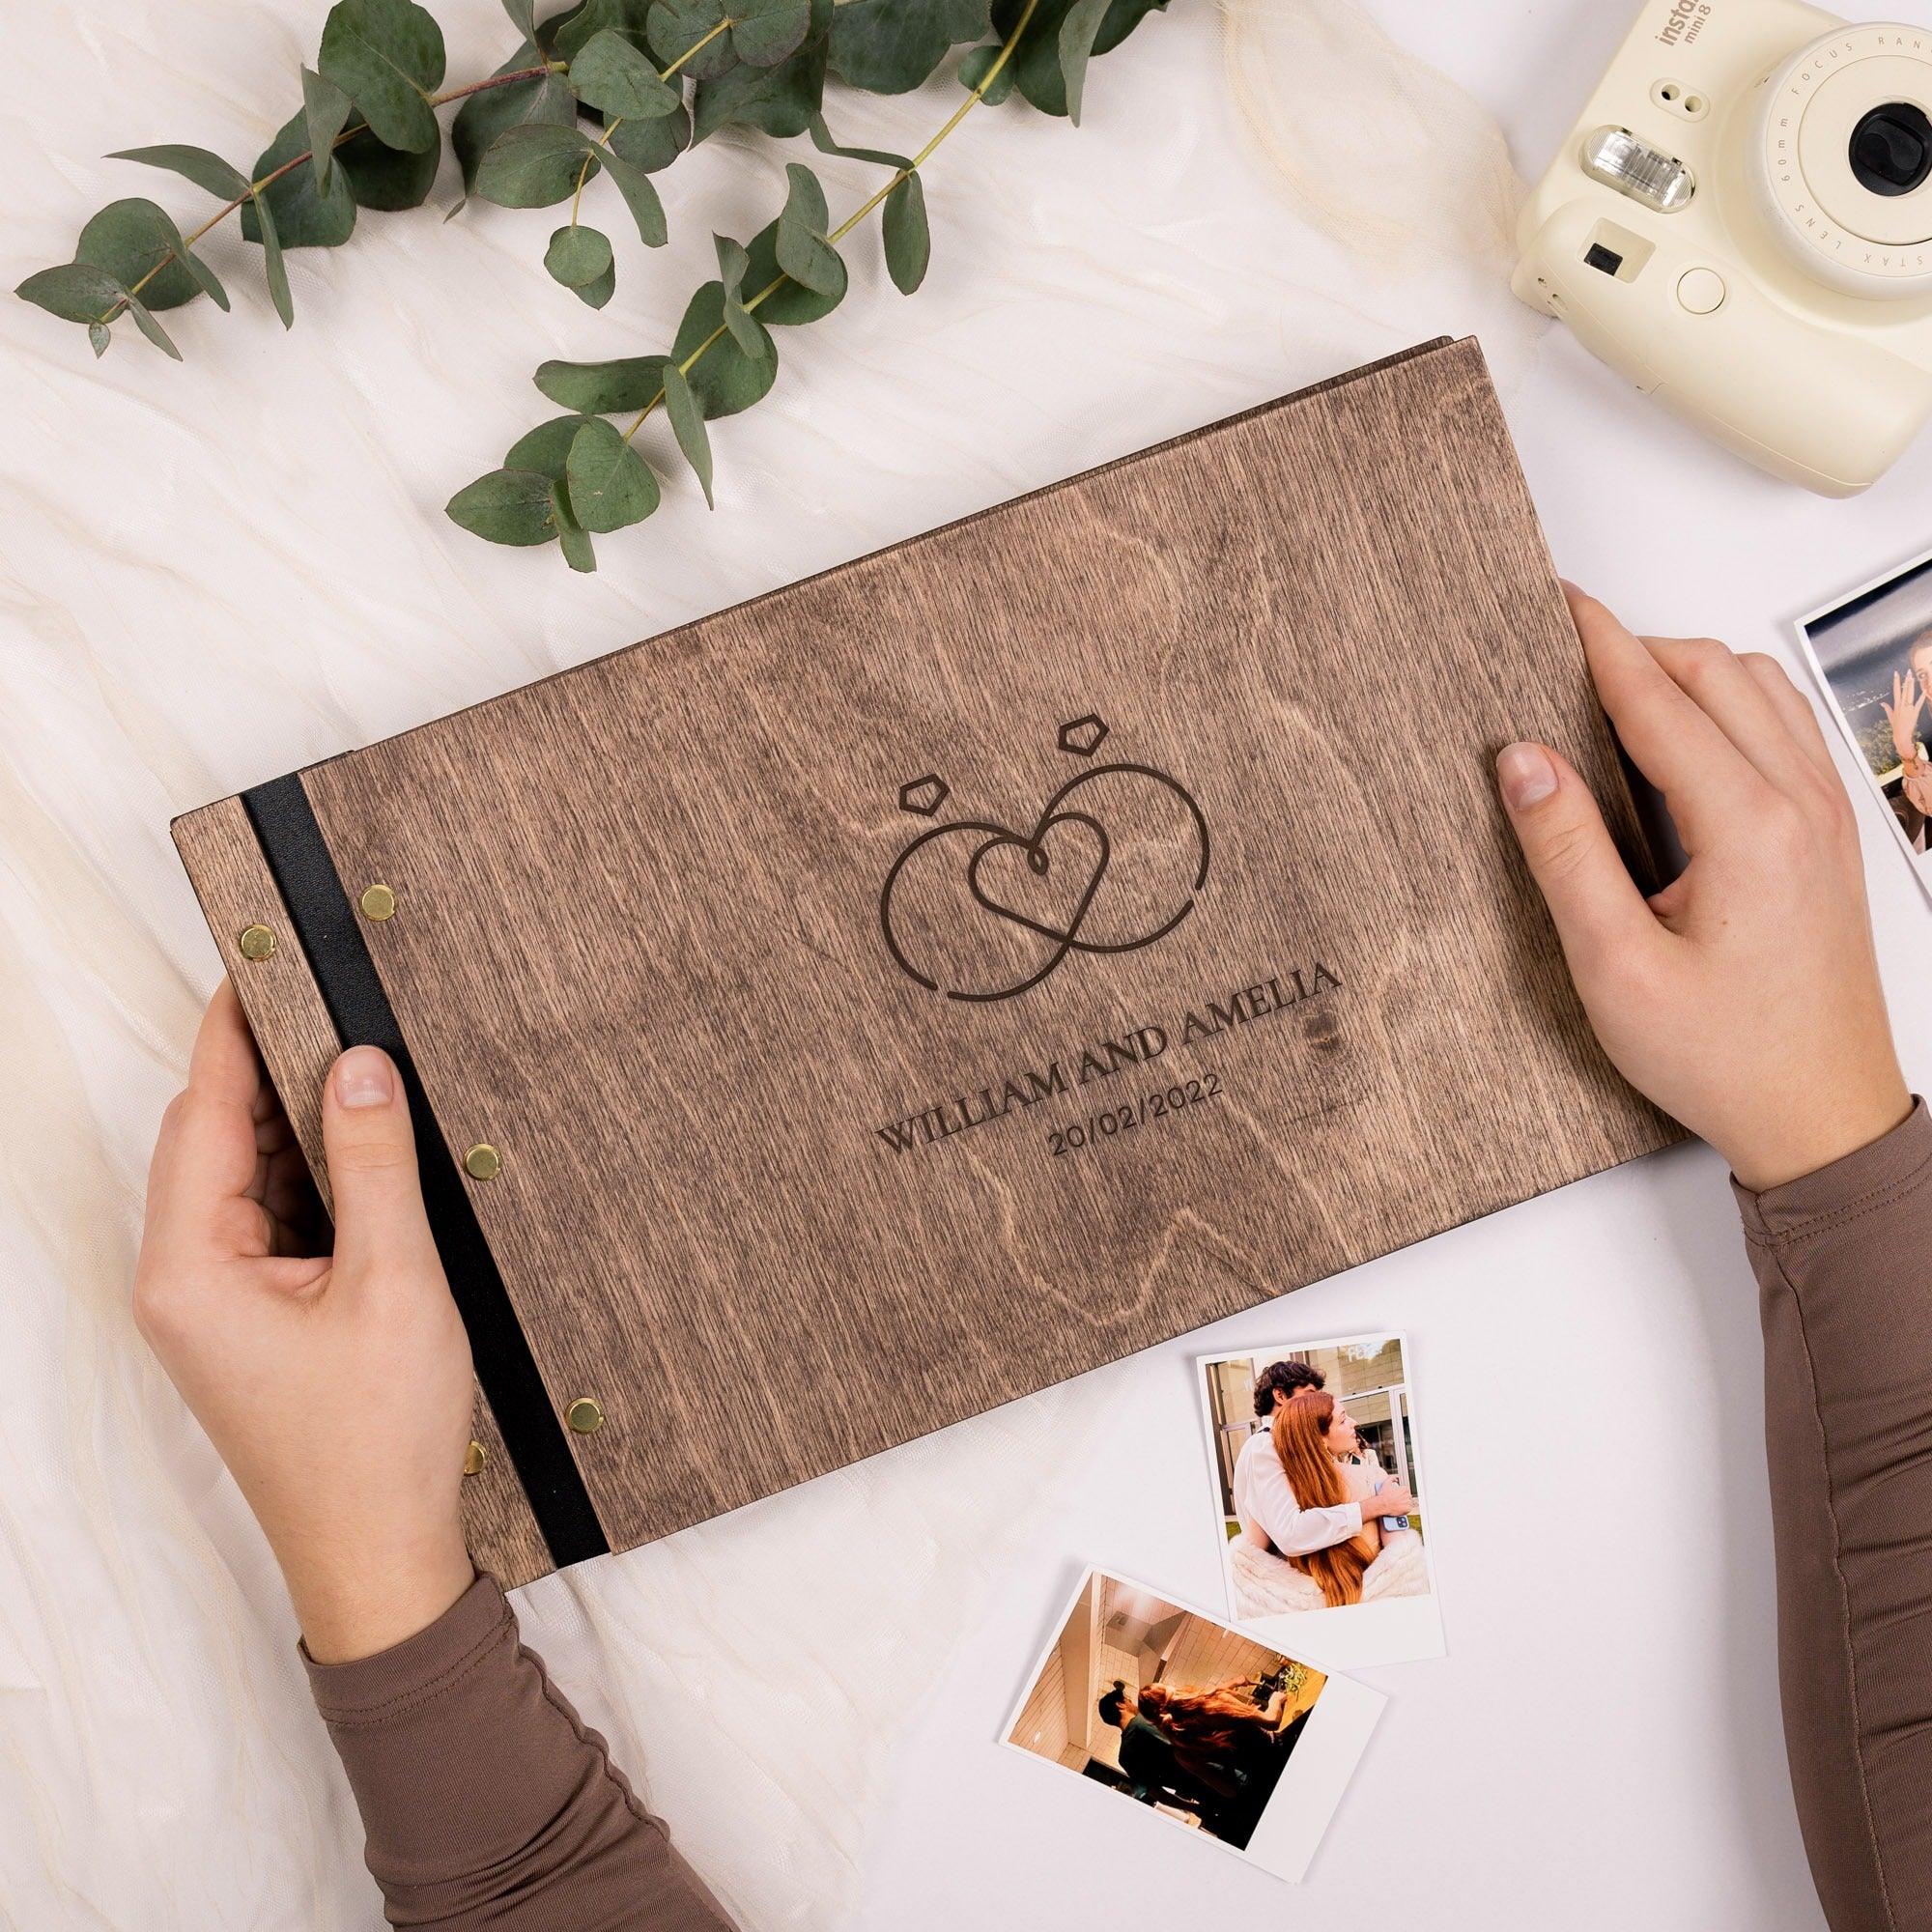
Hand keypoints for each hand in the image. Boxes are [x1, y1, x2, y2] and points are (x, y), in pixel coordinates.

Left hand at [135, 979, 475, 1662]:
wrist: (381, 1558)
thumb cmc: (378, 1440)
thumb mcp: (393, 1283)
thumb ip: (375, 1165)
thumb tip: (360, 1066)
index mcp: (191, 1270)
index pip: (201, 1116)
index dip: (232, 1034)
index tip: (260, 963)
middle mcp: (182, 1283)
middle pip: (210, 1142)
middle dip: (267, 1073)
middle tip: (330, 1005)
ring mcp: (212, 1308)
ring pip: (241, 1181)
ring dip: (291, 1128)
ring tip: (356, 1068)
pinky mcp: (249, 1324)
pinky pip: (267, 1223)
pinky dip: (307, 1179)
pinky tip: (361, 1154)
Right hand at [1370, 1482, 1416, 1518]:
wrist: (1382, 1505)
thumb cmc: (1384, 1495)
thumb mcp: (1386, 1483)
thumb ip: (1391, 1478)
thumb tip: (1396, 1479)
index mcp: (1404, 1489)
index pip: (1406, 1490)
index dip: (1402, 1492)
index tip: (1398, 1494)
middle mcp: (1407, 1495)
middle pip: (1408, 1496)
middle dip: (1404, 1498)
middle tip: (1398, 1500)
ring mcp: (1407, 1503)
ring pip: (1409, 1502)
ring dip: (1405, 1503)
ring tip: (1399, 1504)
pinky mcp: (1407, 1509)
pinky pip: (1409, 1508)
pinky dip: (1406, 1508)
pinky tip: (1401, 1508)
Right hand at [1495, 586, 1910, 1192]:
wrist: (1821, 1116)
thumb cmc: (1728, 1057)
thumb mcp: (1615, 968)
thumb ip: (1566, 854)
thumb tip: (1523, 762)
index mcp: (1748, 827)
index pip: (1659, 698)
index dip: (1599, 644)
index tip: (1557, 604)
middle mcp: (1800, 804)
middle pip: (1716, 673)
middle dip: (1637, 649)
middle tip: (1566, 656)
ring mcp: (1826, 815)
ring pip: (1758, 691)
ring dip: (1687, 674)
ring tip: (1616, 694)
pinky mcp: (1830, 835)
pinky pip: (1782, 729)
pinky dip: (1727, 706)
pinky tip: (1683, 741)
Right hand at [1882, 668, 1923, 767]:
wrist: (1901, 735)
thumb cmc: (1896, 727)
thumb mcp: (1890, 717)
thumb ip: (1887, 708)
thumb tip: (1882, 703)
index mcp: (1896, 706)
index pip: (1896, 690)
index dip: (1896, 681)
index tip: (1896, 674)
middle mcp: (1902, 705)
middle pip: (1904, 690)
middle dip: (1905, 680)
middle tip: (1907, 671)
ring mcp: (1908, 708)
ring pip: (1910, 694)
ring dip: (1911, 685)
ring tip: (1912, 677)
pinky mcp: (1915, 712)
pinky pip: (1919, 703)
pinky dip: (1921, 697)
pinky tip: (1924, 690)